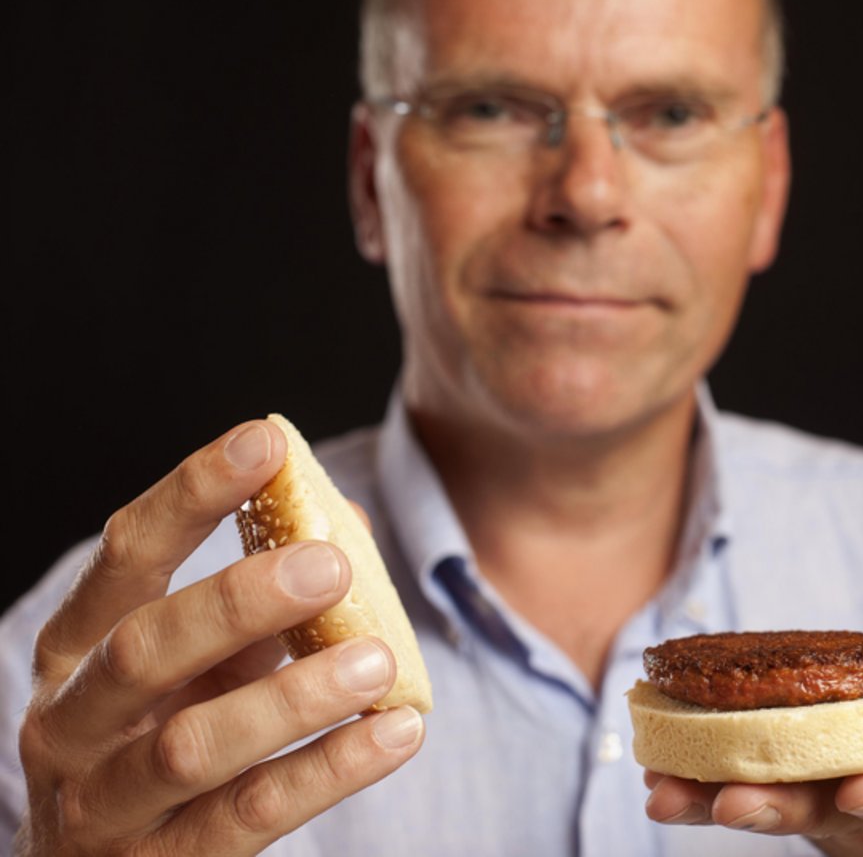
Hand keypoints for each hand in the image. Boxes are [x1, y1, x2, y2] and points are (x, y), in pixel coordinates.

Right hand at [15, 421, 424, 855]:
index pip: (124, 555)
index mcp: (77, 649)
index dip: (190, 493)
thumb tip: (345, 517)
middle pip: (144, 648)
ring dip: (293, 697)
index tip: (264, 440)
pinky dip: (328, 771)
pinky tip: (397, 732)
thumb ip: (257, 601)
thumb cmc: (165, 737)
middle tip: (331, 564)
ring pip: (193, 746)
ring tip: (376, 659)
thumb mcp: (197, 664)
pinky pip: (249, 817)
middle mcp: (72, 724)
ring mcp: (104, 807)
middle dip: (239, 600)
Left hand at [643, 594, 862, 855]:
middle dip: (784, 808)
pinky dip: (704, 790)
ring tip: (664, 792)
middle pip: (837, 815)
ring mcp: (843, 813)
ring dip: (720, 802)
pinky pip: (755, 796)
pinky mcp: (805, 799)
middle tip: (729, 803)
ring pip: (783, 812)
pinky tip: (656, 777)